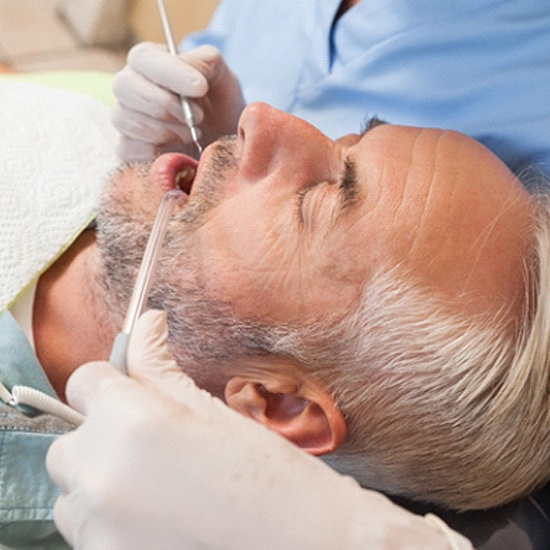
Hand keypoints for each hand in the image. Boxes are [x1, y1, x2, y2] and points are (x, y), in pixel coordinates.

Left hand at [46, 311, 471, 549]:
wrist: (302, 546)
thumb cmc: (270, 476)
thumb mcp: (214, 411)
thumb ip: (161, 366)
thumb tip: (147, 324)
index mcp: (133, 423)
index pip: (85, 381)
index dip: (112, 380)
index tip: (131, 388)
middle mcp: (102, 475)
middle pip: (71, 439)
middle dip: (103, 432)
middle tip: (151, 440)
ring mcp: (97, 527)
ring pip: (72, 488)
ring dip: (100, 478)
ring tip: (155, 483)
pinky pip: (85, 526)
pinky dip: (107, 516)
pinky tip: (157, 514)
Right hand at [111, 42, 244, 161]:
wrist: (220, 145)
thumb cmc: (218, 106)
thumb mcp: (221, 79)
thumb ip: (206, 62)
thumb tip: (187, 66)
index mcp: (148, 61)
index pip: (143, 58)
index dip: (170, 73)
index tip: (200, 87)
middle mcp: (129, 87)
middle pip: (125, 86)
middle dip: (165, 103)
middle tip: (198, 117)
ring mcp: (124, 118)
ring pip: (126, 119)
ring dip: (166, 130)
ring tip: (192, 134)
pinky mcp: (127, 149)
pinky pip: (130, 149)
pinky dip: (158, 152)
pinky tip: (179, 150)